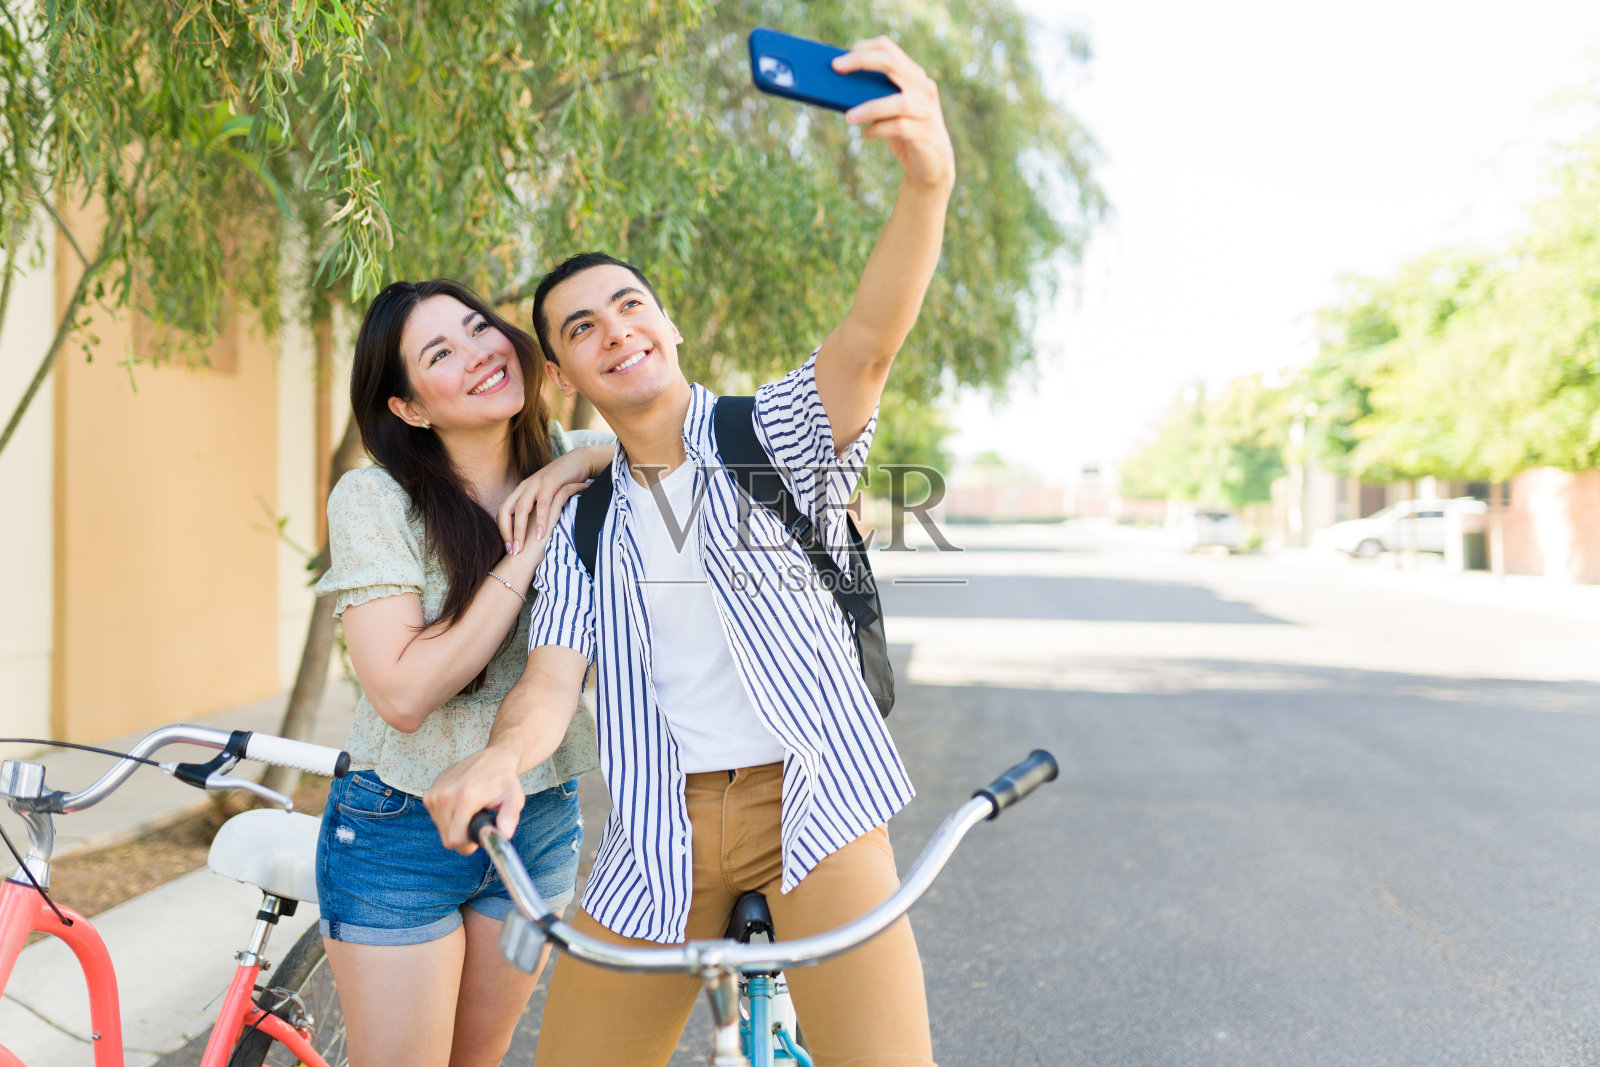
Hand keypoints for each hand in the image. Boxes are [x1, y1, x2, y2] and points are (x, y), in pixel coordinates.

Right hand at [423, 746, 524, 854]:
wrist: (492, 759)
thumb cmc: (504, 781)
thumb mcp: (514, 799)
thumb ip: (509, 818)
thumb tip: (503, 836)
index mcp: (465, 797)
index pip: (455, 840)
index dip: (469, 844)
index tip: (480, 833)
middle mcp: (444, 795)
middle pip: (447, 838)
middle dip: (464, 836)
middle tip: (478, 819)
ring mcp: (434, 794)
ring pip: (441, 830)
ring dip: (457, 827)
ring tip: (471, 811)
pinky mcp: (429, 794)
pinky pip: (437, 819)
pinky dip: (449, 818)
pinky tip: (462, 805)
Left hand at [497, 445, 610, 554]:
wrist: (578, 461)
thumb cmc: (563, 482)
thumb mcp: (545, 495)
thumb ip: (536, 508)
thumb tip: (530, 530)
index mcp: (521, 491)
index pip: (503, 511)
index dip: (503, 530)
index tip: (509, 548)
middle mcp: (524, 486)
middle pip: (507, 510)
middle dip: (507, 532)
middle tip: (512, 551)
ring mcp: (535, 483)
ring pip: (521, 509)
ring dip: (520, 530)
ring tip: (522, 548)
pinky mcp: (550, 482)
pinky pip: (542, 504)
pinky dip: (540, 520)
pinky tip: (541, 534)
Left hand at [834, 37, 954, 190]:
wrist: (932, 164)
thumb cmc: (904, 132)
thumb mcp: (890, 110)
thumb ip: (875, 96)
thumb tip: (839, 88)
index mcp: (913, 76)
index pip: (890, 50)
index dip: (865, 47)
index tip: (842, 55)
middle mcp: (923, 87)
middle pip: (892, 63)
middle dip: (861, 61)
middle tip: (836, 67)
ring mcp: (925, 110)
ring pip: (897, 102)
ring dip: (869, 108)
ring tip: (849, 117)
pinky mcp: (924, 133)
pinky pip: (898, 128)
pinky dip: (878, 129)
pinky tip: (867, 134)